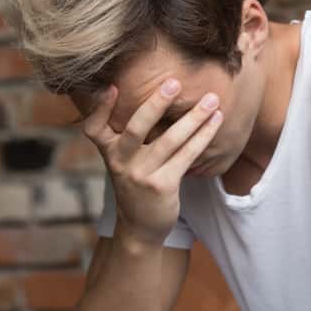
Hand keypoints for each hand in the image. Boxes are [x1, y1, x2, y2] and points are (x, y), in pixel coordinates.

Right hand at [82, 81, 222, 246]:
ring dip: (193, 117)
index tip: (111, 86)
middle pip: (136, 128)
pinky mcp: (162, 185)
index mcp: (108, 153)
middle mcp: (121, 162)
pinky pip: (186, 155)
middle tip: (174, 82)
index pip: (94, 128)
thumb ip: (126, 137)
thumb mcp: (123, 162)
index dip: (100, 108)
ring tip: (211, 100)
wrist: (140, 227)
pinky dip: (203, 137)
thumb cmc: (136, 186)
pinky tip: (216, 122)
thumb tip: (152, 97)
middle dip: (156, 103)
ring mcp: (141, 175)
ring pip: (169, 140)